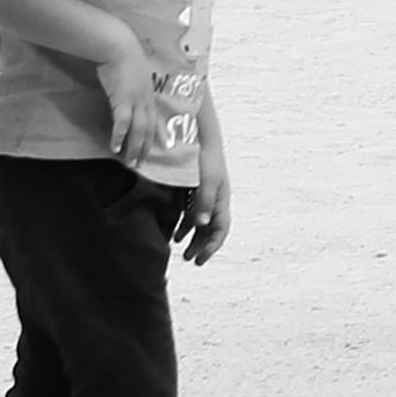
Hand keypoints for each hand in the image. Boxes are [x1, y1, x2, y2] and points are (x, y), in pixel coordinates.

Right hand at [94, 49, 161, 155]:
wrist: (119, 46)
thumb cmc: (124, 59)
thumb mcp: (133, 77)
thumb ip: (132, 89)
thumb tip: (126, 97)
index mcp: (149, 96)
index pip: (153, 123)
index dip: (151, 139)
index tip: (147, 152)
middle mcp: (146, 100)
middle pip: (148, 130)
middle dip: (144, 149)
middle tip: (138, 165)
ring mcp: (137, 100)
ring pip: (139, 129)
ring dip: (134, 147)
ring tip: (129, 162)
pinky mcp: (123, 98)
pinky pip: (123, 121)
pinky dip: (120, 135)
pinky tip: (115, 147)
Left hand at [182, 138, 233, 265]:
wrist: (195, 136)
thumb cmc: (203, 159)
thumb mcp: (205, 181)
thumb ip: (203, 202)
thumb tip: (202, 224)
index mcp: (220, 198)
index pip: (221, 228)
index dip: (212, 246)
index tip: (200, 260)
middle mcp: (213, 199)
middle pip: (211, 229)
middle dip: (202, 245)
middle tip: (189, 260)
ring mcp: (202, 195)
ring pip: (199, 223)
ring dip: (192, 238)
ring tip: (179, 249)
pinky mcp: (190, 191)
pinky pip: (189, 213)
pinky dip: (183, 225)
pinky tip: (174, 233)